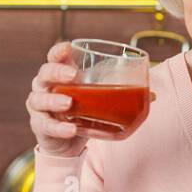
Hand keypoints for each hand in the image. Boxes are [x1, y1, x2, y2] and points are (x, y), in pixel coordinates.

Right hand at [26, 41, 156, 153]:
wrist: (68, 143)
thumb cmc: (82, 114)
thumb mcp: (99, 101)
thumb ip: (120, 94)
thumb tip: (152, 94)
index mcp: (60, 76)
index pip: (54, 57)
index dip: (58, 51)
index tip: (68, 48)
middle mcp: (46, 88)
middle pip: (44, 73)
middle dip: (57, 72)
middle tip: (73, 76)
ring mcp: (40, 107)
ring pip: (39, 99)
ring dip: (54, 100)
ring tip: (68, 104)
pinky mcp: (40, 126)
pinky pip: (46, 125)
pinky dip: (58, 127)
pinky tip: (71, 129)